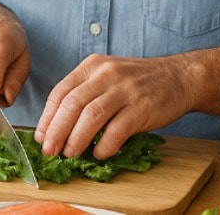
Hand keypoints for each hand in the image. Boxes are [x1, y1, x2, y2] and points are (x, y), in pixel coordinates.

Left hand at [35, 53, 193, 159]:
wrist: (178, 77)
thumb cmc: (137, 81)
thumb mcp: (107, 75)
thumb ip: (84, 94)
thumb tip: (57, 126)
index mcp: (92, 66)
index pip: (60, 92)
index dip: (47, 117)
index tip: (41, 137)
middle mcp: (106, 74)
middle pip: (72, 104)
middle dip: (56, 130)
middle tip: (49, 150)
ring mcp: (125, 89)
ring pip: (91, 116)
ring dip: (76, 139)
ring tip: (69, 154)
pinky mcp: (143, 106)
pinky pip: (117, 129)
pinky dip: (104, 145)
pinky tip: (99, 153)